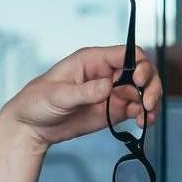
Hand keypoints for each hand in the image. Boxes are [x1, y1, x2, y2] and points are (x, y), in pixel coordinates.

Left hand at [0, 45, 163, 151]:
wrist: (31, 126)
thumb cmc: (38, 102)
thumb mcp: (58, 95)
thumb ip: (84, 91)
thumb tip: (108, 86)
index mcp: (94, 61)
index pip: (128, 54)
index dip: (140, 65)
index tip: (140, 81)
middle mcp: (107, 74)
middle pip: (142, 72)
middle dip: (151, 85)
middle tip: (147, 103)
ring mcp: (111, 93)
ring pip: (143, 92)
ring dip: (151, 102)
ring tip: (147, 117)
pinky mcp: (112, 110)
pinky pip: (136, 110)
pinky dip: (144, 115)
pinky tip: (144, 123)